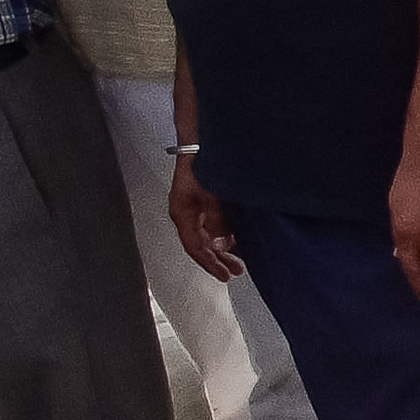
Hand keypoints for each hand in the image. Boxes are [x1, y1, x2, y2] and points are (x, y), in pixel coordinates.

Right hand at [166, 157, 238, 281]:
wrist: (201, 143)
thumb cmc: (202, 166)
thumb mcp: (212, 196)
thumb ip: (217, 221)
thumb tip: (220, 244)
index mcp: (182, 214)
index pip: (195, 248)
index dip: (210, 263)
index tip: (225, 275)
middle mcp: (186, 214)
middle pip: (200, 245)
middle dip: (217, 260)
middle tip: (235, 272)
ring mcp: (193, 208)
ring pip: (205, 237)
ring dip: (220, 250)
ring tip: (237, 261)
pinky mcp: (202, 202)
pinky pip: (211, 226)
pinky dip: (222, 236)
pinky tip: (234, 242)